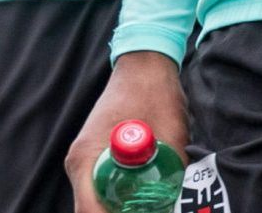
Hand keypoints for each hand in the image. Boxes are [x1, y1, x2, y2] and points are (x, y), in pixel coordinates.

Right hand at [65, 50, 188, 212]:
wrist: (144, 64)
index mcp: (86, 158)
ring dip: (121, 210)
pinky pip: (103, 191)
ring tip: (152, 206)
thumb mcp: (170, 141)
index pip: (90, 212)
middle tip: (155, 212)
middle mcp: (79, 163)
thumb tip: (182, 208)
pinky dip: (121, 201)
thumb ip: (172, 180)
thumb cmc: (154, 95)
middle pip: (92, 212)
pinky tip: (146, 200)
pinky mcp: (95, 156)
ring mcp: (85, 160)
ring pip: (97, 203)